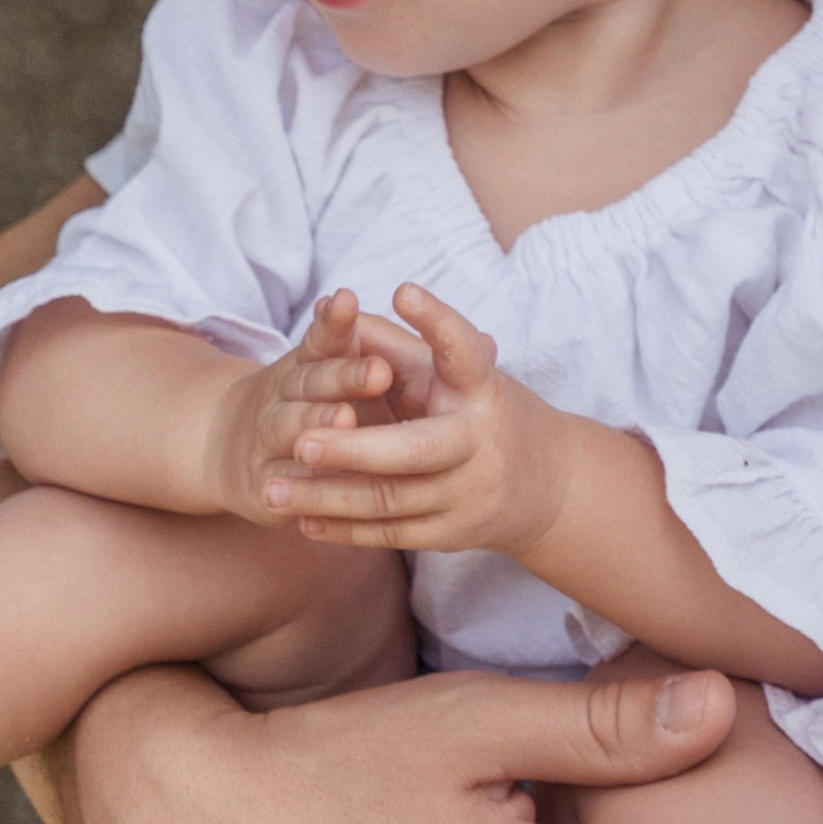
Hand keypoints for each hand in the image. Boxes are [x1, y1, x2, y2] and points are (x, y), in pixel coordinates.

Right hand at [201, 289, 431, 520]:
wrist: (221, 445)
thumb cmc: (300, 401)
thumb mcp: (322, 368)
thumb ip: (355, 344)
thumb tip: (419, 307)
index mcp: (303, 364)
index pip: (321, 338)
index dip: (335, 322)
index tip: (349, 300)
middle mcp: (279, 395)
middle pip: (310, 381)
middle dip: (345, 376)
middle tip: (379, 371)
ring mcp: (263, 439)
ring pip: (291, 428)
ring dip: (317, 423)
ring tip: (345, 418)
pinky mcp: (260, 486)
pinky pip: (282, 487)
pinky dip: (298, 488)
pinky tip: (317, 486)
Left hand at [268, 285, 576, 555]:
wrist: (549, 486)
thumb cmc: (480, 409)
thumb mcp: (452, 374)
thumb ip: (392, 344)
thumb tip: (332, 308)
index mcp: (481, 389)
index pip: (464, 352)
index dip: (438, 321)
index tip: (403, 289)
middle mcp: (480, 441)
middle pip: (415, 450)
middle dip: (355, 450)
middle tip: (300, 442)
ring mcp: (469, 493)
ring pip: (391, 499)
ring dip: (327, 496)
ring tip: (273, 490)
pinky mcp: (453, 533)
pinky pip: (391, 534)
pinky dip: (344, 529)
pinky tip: (302, 521)